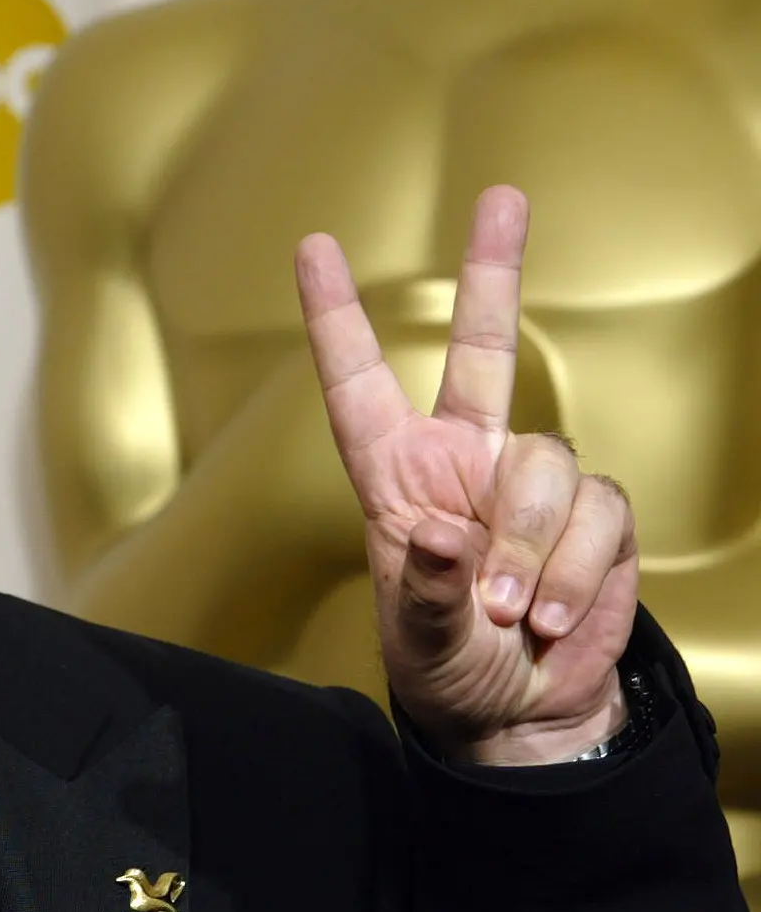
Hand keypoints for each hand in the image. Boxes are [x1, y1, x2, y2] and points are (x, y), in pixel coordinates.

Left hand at [295, 188, 636, 764]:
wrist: (521, 716)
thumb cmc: (447, 671)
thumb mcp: (417, 640)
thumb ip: (424, 589)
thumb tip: (438, 536)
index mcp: (397, 477)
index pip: (358, 384)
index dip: (336, 317)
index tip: (314, 246)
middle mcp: (464, 462)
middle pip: (483, 348)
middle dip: (495, 269)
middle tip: (503, 196)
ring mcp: (531, 484)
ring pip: (547, 466)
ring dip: (531, 550)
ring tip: (509, 612)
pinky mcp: (594, 517)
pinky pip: (597, 516)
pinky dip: (573, 572)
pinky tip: (551, 615)